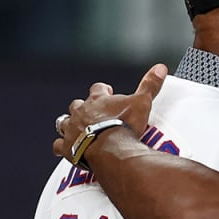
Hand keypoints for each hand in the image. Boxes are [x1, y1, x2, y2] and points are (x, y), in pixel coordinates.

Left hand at [53, 64, 167, 163]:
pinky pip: (58, 145)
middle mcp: (81, 111)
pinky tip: (64, 149)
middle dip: (81, 107)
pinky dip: (61, 146)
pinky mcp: (67, 146)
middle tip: (89, 113)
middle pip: (76, 104)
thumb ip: (149, 85)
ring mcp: (71, 129)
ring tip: (73, 128)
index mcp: (98, 100)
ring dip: (67, 124)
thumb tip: (160, 68)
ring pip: (63, 122)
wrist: (109, 149)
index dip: (102, 90)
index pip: (97, 88)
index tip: (107, 91)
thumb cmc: (124, 127)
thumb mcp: (141, 103)